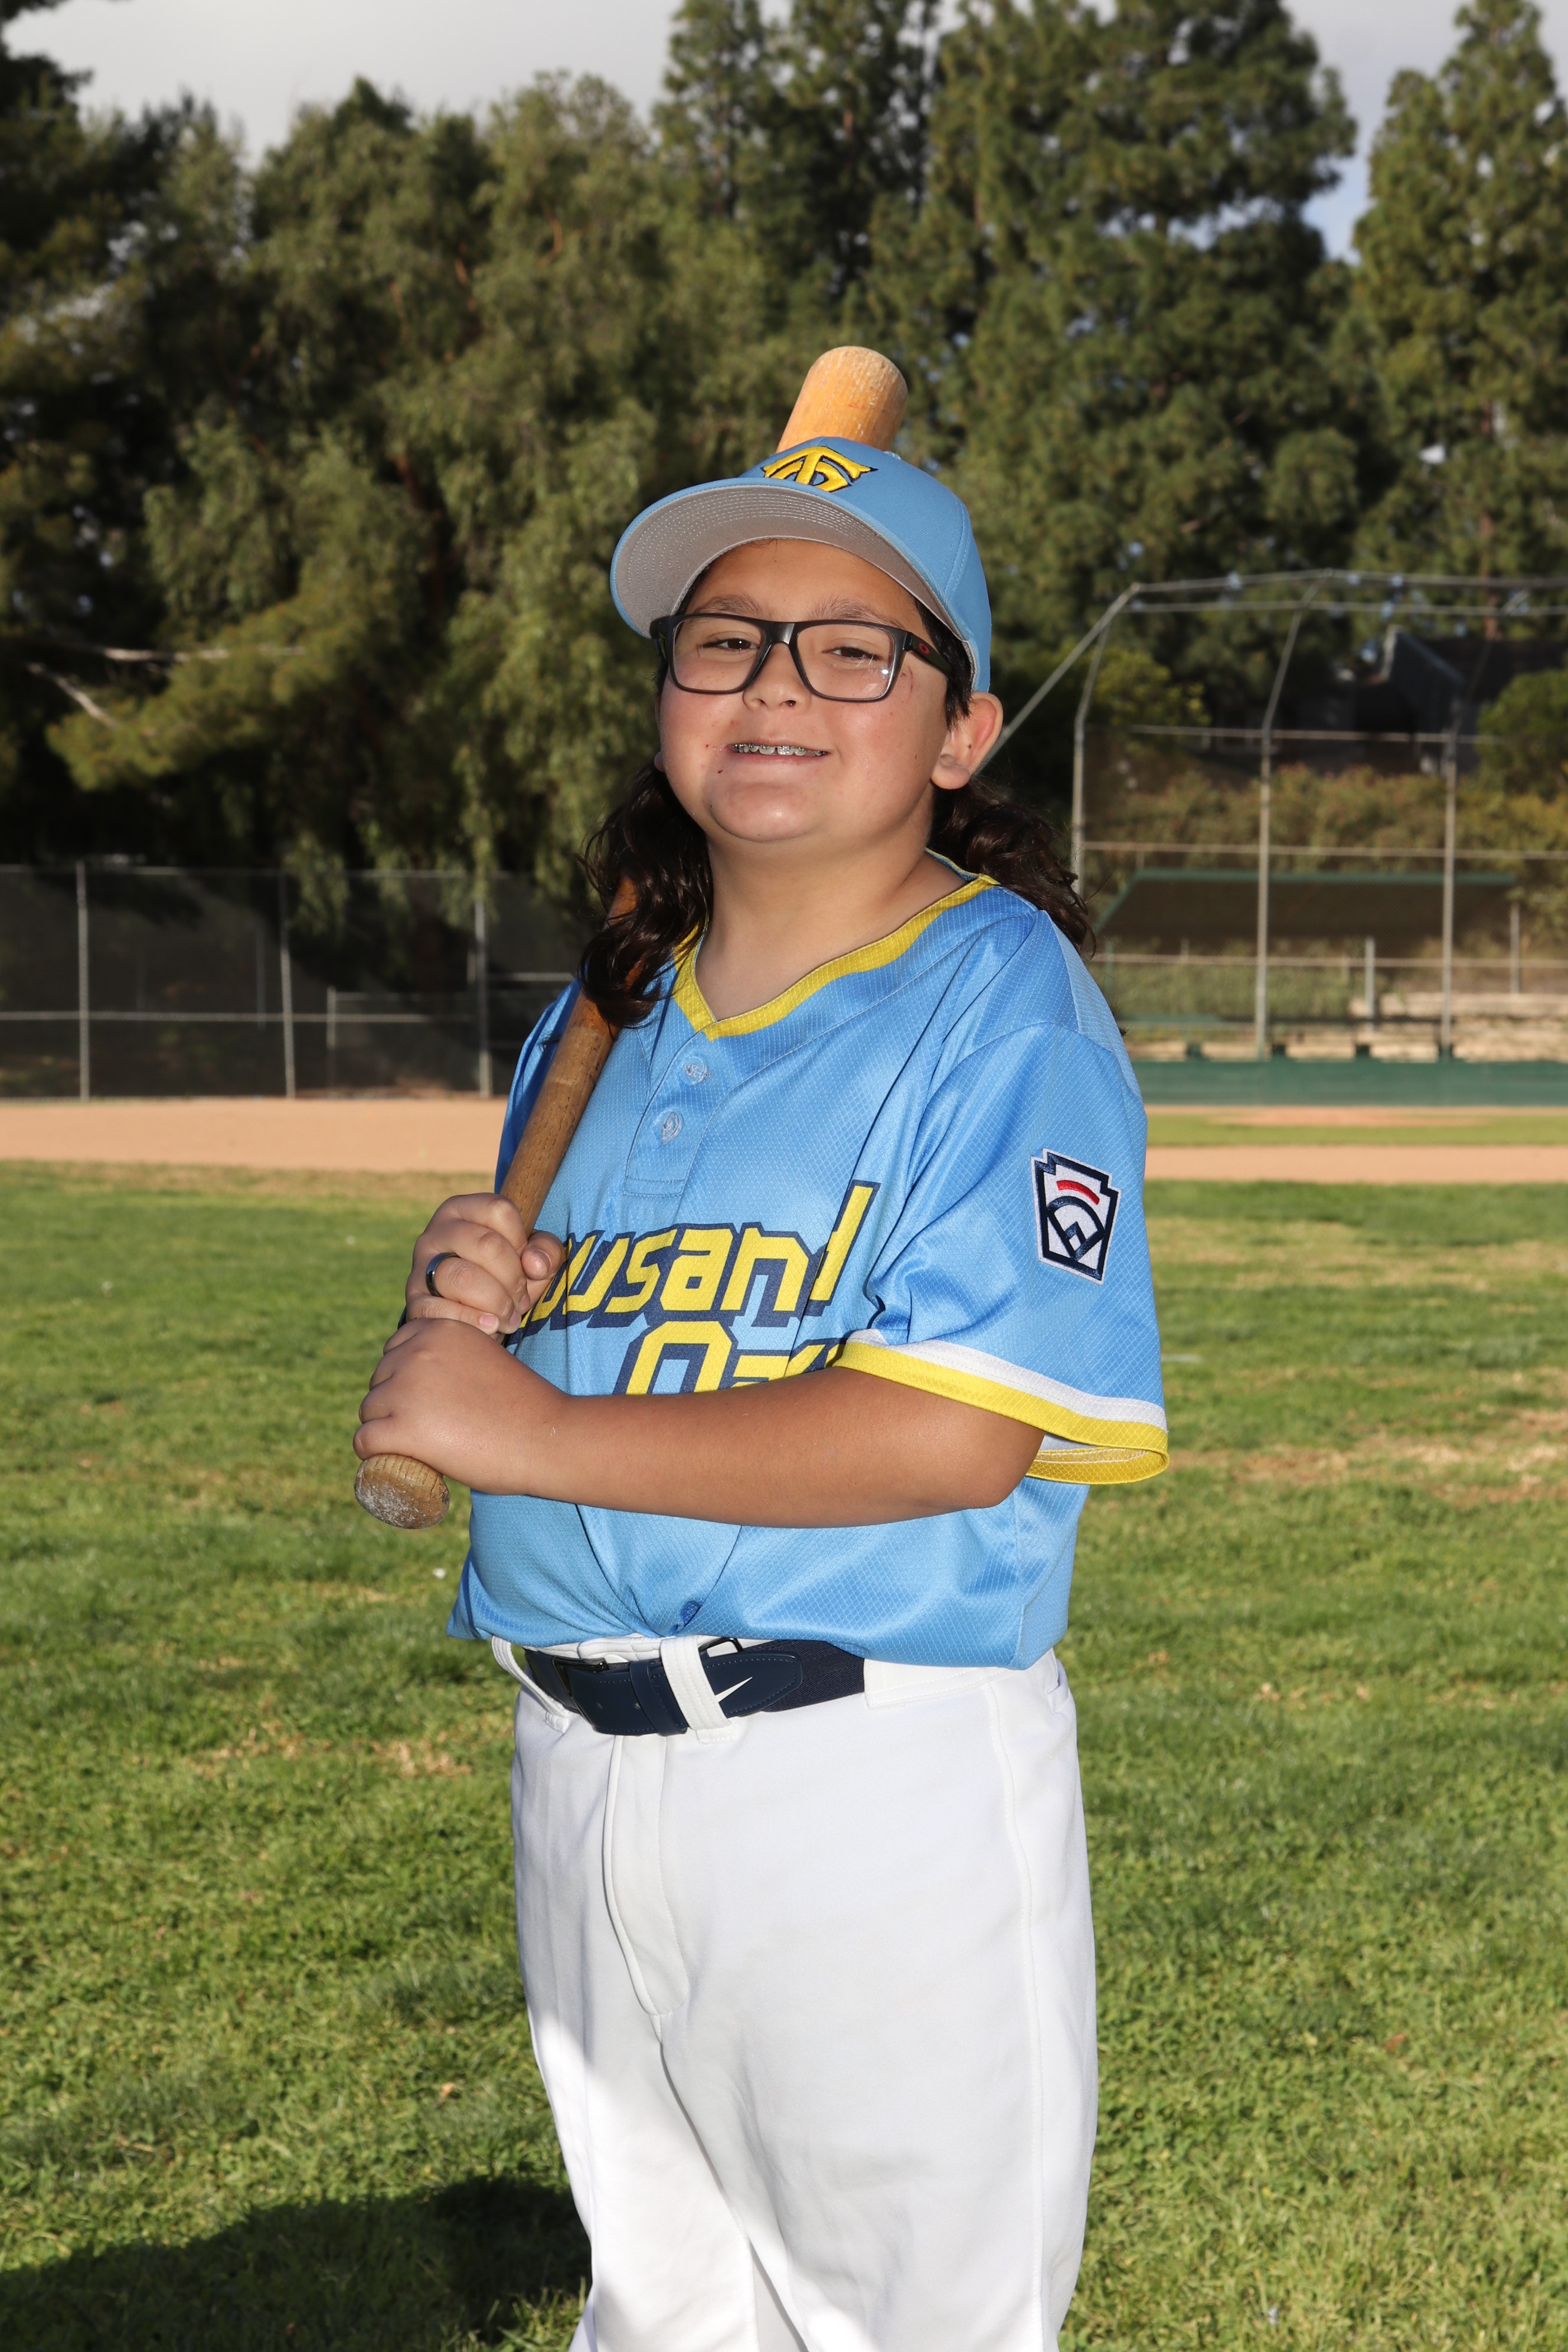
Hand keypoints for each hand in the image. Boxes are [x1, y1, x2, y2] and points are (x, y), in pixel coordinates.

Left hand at [355, 1317, 563, 1492]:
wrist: (547, 1437)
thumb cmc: (523, 1405)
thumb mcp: (483, 1358)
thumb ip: (452, 1358)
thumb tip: (426, 1382)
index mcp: (438, 1329)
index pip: (394, 1350)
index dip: (404, 1378)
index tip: (424, 1401)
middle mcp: (417, 1351)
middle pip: (379, 1381)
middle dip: (393, 1404)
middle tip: (428, 1429)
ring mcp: (406, 1389)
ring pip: (369, 1411)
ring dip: (385, 1429)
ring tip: (417, 1447)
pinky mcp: (403, 1428)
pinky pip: (365, 1441)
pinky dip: (373, 1455)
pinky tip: (393, 1460)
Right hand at [403, 1194, 565, 1335]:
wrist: (470, 1317)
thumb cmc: (504, 1278)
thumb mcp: (532, 1260)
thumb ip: (546, 1252)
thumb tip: (534, 1263)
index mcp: (463, 1210)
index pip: (499, 1210)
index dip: (521, 1241)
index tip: (525, 1264)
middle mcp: (436, 1232)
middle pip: (486, 1245)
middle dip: (513, 1279)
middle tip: (521, 1301)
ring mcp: (421, 1266)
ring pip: (463, 1277)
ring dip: (496, 1303)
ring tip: (508, 1318)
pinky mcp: (415, 1301)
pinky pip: (442, 1310)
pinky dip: (473, 1322)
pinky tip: (490, 1327)